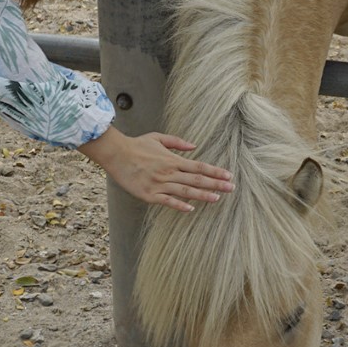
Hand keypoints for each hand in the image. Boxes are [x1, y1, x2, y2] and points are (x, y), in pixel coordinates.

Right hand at [80, 129, 233, 211]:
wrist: (116, 154)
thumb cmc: (137, 145)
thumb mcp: (158, 138)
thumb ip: (177, 142)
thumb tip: (194, 146)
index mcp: (172, 160)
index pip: (199, 167)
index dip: (215, 172)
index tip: (228, 176)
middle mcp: (169, 172)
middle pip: (197, 180)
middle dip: (216, 184)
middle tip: (231, 188)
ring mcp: (159, 184)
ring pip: (185, 191)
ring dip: (203, 195)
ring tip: (217, 198)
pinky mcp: (149, 195)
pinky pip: (167, 201)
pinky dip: (179, 205)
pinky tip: (191, 209)